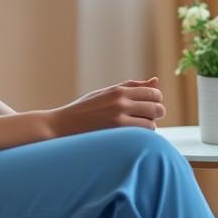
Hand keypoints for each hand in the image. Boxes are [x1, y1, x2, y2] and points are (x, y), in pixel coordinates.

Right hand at [46, 77, 165, 137]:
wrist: (61, 126)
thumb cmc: (84, 110)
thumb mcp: (106, 93)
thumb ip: (132, 87)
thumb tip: (156, 80)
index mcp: (119, 91)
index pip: (153, 93)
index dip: (156, 100)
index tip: (150, 105)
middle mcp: (120, 102)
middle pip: (156, 108)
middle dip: (156, 113)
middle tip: (148, 117)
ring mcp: (118, 119)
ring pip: (151, 124)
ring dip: (148, 127)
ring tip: (137, 127)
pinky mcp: (116, 134)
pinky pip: (141, 136)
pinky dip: (141, 137)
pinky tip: (131, 136)